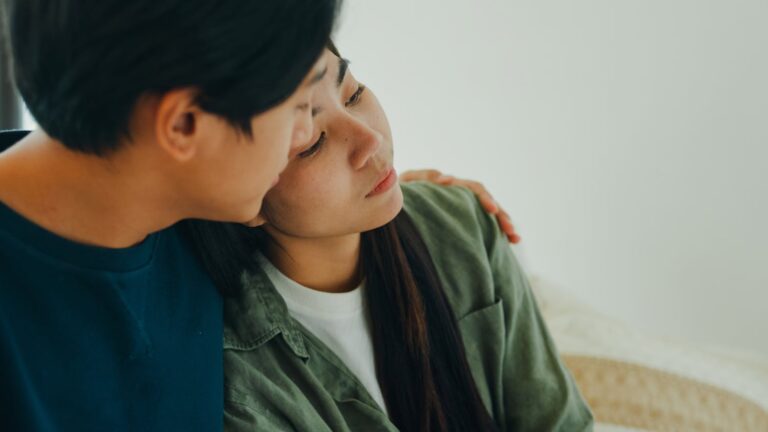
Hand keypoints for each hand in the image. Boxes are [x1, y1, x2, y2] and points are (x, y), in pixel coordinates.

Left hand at [399, 169, 520, 242]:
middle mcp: (459, 195)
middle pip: (487, 203)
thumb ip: (421, 177)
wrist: (387, 203)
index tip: (492, 210)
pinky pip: (481, 225)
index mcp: (448, 185)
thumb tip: (446, 178)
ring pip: (488, 214)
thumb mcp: (405, 183)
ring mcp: (460, 207)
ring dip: (503, 224)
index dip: (483, 198)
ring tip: (515, 238)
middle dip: (501, 215)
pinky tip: (509, 243)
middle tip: (511, 230)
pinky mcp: (460, 219)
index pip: (472, 188)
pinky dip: (494, 233)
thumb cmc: (395, 192)